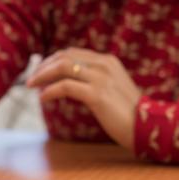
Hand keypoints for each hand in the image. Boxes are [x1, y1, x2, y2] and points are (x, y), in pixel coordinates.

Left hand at [26, 48, 140, 148]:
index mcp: (108, 61)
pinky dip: (50, 91)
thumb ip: (95, 81)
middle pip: (64, 56)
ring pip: (62, 67)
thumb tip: (71, 83)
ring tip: (31, 86)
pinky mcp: (97, 94)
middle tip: (31, 79)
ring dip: (42, 76)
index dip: (52, 60)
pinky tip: (43, 98)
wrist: (147, 127)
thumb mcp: (113, 89)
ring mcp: (101, 78)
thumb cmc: (129, 113)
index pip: (73, 52)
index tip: (40, 71)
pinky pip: (65, 86)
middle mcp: (104, 64)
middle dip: (43, 66)